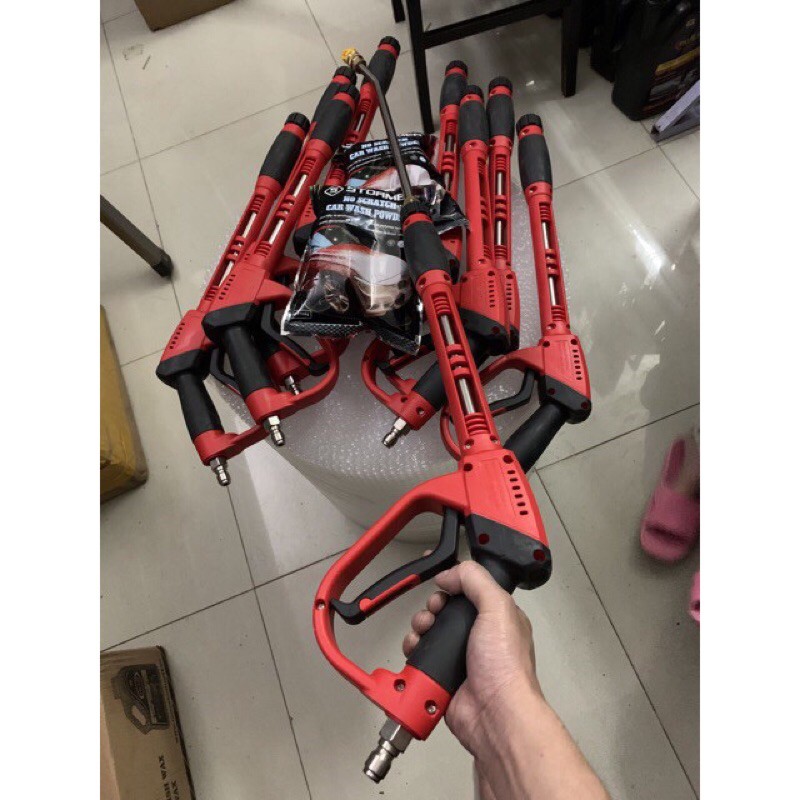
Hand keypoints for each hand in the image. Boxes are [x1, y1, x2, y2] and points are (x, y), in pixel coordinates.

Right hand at [402, 561, 541, 755]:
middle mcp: (479, 636)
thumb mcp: (497, 607)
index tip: (440, 579)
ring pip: (430, 630)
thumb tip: (449, 573)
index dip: (454, 582)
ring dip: (420, 626)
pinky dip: (413, 649)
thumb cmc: (506, 667)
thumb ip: (475, 580)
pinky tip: (415, 648)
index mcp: (497, 617)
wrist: (493, 713)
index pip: (471, 589)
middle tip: (434, 610)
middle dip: (433, 605)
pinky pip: (420, 655)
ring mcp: (460, 657)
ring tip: (423, 630)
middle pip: (445, 608)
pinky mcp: (442, 675)